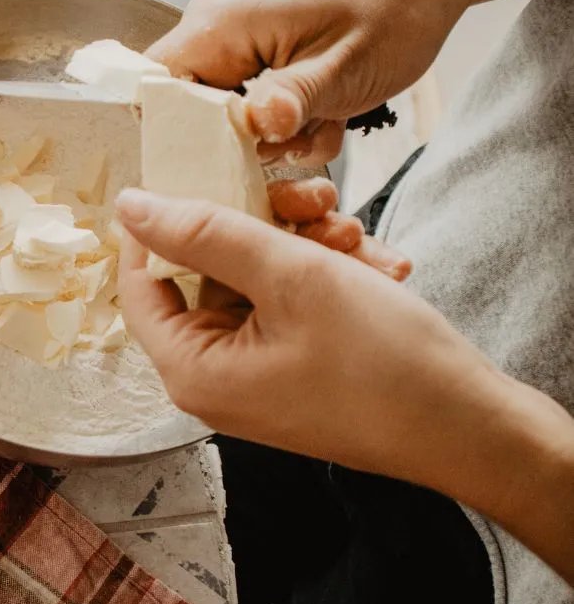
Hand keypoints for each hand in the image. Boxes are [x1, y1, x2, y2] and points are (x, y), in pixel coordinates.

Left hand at [115, 188, 573, 583]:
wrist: (471, 428)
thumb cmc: (382, 363)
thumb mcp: (290, 276)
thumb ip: (205, 234)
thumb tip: (133, 207)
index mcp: (191, 370)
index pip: (139, 284)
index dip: (161, 225)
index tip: (195, 175)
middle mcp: (211, 379)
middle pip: (201, 277)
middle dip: (255, 228)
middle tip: (308, 200)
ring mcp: (252, 376)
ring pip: (251, 284)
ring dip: (300, 247)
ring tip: (351, 232)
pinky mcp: (290, 369)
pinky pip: (284, 307)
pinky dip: (320, 277)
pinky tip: (370, 260)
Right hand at [142, 0, 474, 277]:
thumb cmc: (396, 3)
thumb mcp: (345, 66)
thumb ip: (290, 101)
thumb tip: (250, 128)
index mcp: (222, 23)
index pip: (155, 89)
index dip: (173, 137)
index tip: (216, 166)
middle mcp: (219, 28)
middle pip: (189, 111)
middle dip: (237, 145)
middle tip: (290, 144)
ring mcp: (241, 42)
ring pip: (226, 117)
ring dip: (272, 139)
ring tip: (321, 125)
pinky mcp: (262, 55)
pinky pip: (254, 108)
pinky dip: (290, 126)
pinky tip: (327, 116)